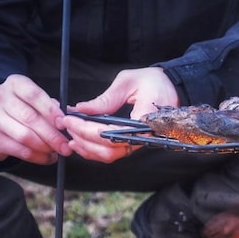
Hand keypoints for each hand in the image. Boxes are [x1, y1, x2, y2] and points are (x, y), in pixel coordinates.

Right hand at [0, 74, 70, 163]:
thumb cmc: (19, 112)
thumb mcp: (33, 103)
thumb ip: (51, 108)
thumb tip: (69, 120)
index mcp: (15, 84)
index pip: (34, 95)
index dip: (51, 111)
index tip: (64, 124)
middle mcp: (0, 97)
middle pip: (30, 118)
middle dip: (52, 135)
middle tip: (65, 146)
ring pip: (25, 136)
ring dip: (45, 147)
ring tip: (56, 152)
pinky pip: (20, 150)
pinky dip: (37, 157)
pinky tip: (46, 157)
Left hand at [59, 67, 178, 162]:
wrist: (172, 88)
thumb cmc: (154, 82)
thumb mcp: (128, 82)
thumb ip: (105, 99)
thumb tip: (81, 109)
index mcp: (144, 120)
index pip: (111, 133)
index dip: (86, 129)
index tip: (69, 118)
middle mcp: (142, 137)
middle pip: (108, 150)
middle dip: (83, 139)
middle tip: (66, 124)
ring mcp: (138, 143)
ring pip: (109, 156)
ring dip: (87, 148)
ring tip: (70, 135)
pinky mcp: (133, 143)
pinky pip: (113, 153)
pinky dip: (95, 151)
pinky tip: (81, 142)